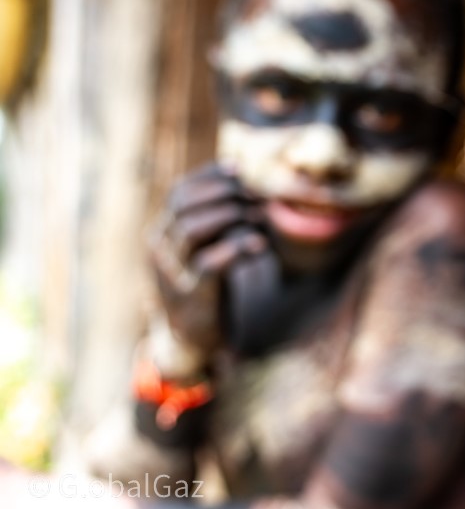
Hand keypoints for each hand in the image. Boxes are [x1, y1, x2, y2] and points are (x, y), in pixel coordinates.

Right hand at [149, 163, 268, 357]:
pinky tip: (260, 244)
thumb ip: (220, 221)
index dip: (208, 176)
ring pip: (192, 229)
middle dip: (225, 193)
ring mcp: (170, 273)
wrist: (192, 339)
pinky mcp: (189, 297)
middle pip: (185, 205)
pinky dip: (237, 248)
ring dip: (231, 216)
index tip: (239, 169)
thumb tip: (246, 184)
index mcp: (162, 233)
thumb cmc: (205, 286)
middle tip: (257, 196)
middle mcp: (159, 249)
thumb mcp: (209, 248)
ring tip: (260, 217)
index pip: (178, 192)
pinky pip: (208, 264)